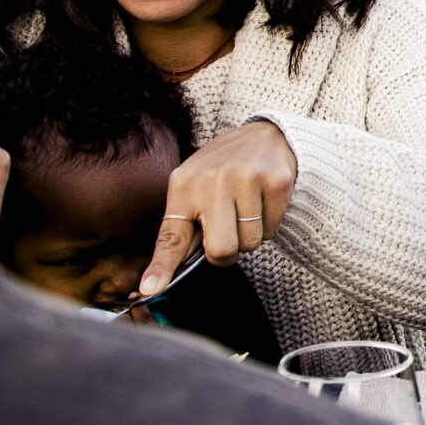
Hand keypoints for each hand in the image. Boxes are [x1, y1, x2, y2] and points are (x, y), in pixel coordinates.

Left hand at [141, 119, 297, 295]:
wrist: (266, 135)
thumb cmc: (223, 170)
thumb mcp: (194, 188)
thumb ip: (185, 227)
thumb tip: (164, 276)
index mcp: (184, 185)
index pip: (171, 236)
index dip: (161, 266)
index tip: (149, 289)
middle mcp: (213, 181)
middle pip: (220, 249)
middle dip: (226, 253)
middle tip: (229, 234)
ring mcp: (247, 180)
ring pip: (250, 243)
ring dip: (250, 236)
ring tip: (248, 209)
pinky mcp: (276, 182)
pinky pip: (273, 229)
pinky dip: (269, 224)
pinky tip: (264, 201)